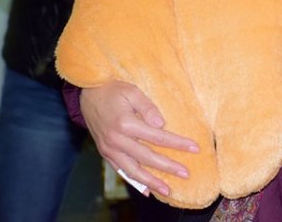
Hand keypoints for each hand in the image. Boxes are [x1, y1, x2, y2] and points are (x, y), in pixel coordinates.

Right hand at [81, 81, 198, 196]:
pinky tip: (146, 190)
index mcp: (125, 124)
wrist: (87, 95)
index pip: (157, 137)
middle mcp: (116, 140)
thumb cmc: (113, 90)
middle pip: (147, 157)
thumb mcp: (133, 92)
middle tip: (186, 173)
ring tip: (167, 190)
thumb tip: (161, 124)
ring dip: (151, 182)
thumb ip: (148, 108)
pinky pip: (121, 171)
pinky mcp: (105, 153)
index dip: (177, 144)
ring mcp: (109, 149)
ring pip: (133, 170)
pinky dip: (134, 181)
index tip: (194, 148)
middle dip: (168, 167)